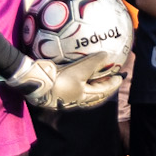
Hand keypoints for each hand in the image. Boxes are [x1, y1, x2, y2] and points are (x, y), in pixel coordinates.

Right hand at [0, 54, 122, 111]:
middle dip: (103, 89)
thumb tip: (106, 55)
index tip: (120, 77)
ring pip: (83, 93)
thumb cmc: (59, 79)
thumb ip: (92, 63)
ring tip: (94, 78)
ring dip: (90, 86)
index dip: (113, 84)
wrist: (34, 82)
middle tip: (110, 80)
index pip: (103, 91)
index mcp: (83, 97)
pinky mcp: (54, 93)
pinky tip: (74, 74)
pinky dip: (77, 81)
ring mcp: (65, 98)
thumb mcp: (79, 69)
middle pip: (94, 96)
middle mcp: (75, 100)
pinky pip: (71, 87)